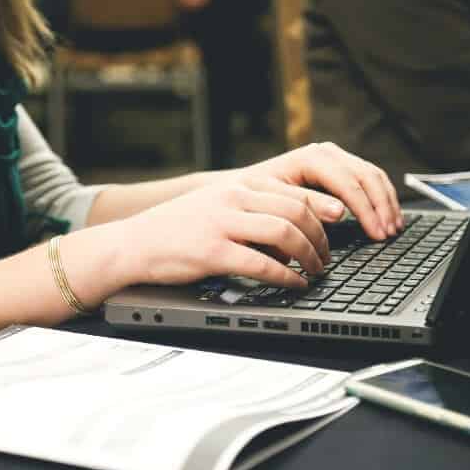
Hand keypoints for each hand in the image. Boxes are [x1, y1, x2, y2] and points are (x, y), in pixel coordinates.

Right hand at [114, 180, 330, 287]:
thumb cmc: (176, 229)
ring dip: (308, 255)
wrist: (133, 244)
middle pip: (296, 211)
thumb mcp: (216, 204)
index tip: (336, 226)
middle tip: (326, 257)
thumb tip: (292, 228)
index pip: (293, 192)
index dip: (322, 211)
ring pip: (284, 233)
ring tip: (315, 271)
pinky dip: (285, 276)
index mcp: (238, 185)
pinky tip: (293, 284)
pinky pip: (261, 264)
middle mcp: (232, 198)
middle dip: (320, 237)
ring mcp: (222, 224)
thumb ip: (251, 208)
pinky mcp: (212, 252)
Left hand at [232, 142, 402, 240]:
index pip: (348, 182)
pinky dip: (382, 198)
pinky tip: (387, 216)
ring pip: (373, 175)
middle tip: (388, 234)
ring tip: (393, 229)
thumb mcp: (274, 203)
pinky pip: (370, 178)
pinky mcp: (339, 167)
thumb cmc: (253, 198)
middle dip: (381, 207)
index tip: (376, 233)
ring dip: (386, 203)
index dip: (366, 210)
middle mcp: (325, 153)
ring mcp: (334, 158)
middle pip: (366, 176)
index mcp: (310, 158)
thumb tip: (339, 211)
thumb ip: (306, 205)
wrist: (241, 189)